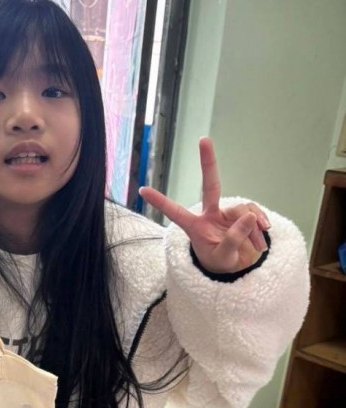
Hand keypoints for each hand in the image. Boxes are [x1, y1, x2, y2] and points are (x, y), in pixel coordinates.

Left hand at [139, 138, 269, 273]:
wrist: (234, 268)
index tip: (142, 190)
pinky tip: (265, 238)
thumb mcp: (224, 257)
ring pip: (244, 211)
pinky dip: (261, 226)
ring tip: (259, 247)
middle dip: (208, 162)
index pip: (176, 212)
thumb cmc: (220, 262)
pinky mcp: (242, 214)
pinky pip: (254, 214)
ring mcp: (226, 212)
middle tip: (204, 140)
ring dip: (253, 230)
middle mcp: (209, 215)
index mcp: (195, 227)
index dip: (160, 202)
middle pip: (210, 185)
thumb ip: (234, 239)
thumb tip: (250, 217)